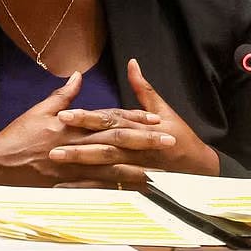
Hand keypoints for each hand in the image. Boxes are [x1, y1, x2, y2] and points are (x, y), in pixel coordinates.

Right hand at [0, 72, 170, 190]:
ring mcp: (73, 167)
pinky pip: (97, 187)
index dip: (133, 118)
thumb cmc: (17, 136)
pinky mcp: (68, 184)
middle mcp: (76, 144)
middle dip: (145, 142)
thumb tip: (77, 76)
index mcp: (71, 124)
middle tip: (169, 142)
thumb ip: (62, 95)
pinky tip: (132, 192)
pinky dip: (116, 189)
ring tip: (161, 169)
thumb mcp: (38, 110)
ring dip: (138, 167)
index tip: (155, 118)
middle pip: (117, 141)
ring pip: (111, 166)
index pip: (109, 118)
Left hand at [49, 58, 218, 183]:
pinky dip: (88, 188)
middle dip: (77, 143)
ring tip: (56, 162)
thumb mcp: (163, 109)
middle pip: (103, 143)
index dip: (87, 117)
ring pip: (104, 166)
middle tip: (51, 143)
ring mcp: (134, 167)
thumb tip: (132, 63)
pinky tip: (67, 188)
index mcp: (139, 127)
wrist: (199, 167)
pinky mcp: (134, 183)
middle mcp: (135, 147)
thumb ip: (143, 88)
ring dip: (80, 165)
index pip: (109, 120)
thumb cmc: (179, 135)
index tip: (64, 115)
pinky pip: (108, 187)